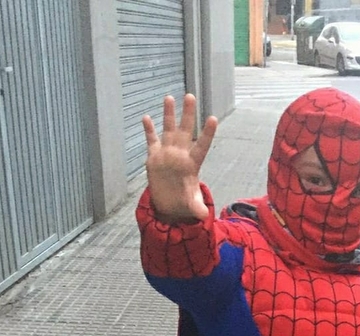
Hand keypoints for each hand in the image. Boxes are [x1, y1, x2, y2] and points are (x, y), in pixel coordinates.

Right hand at [142, 94, 217, 222]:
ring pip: (169, 130)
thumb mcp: (191, 206)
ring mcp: (167, 153)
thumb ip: (197, 208)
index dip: (207, 133)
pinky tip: (146, 118)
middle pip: (185, 131)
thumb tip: (203, 216)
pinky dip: (149, 130)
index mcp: (192, 164)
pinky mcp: (155, 156)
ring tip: (169, 97)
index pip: (202, 146)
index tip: (213, 118)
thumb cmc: (184, 201)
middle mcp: (180, 154)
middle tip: (190, 96)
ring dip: (169, 114)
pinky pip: (152, 140)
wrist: (170, 202)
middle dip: (188, 114)